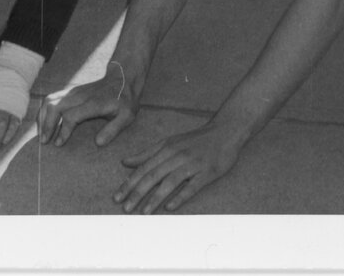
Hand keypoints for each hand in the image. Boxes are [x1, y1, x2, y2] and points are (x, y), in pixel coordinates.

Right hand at [38, 68, 138, 149]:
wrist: (123, 77)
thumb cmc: (125, 99)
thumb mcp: (127, 116)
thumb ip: (113, 130)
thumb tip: (98, 143)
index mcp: (94, 102)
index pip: (72, 115)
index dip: (63, 130)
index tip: (59, 144)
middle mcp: (81, 95)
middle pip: (55, 105)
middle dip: (46, 124)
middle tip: (44, 142)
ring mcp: (74, 91)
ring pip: (51, 99)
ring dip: (42, 116)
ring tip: (42, 134)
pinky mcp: (71, 91)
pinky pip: (52, 98)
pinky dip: (44, 110)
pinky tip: (44, 123)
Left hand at [115, 120, 242, 213]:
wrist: (225, 131)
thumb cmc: (195, 140)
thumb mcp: (170, 142)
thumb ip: (147, 153)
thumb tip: (125, 162)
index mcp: (167, 148)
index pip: (144, 167)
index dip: (130, 182)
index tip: (117, 197)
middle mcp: (177, 155)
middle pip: (154, 175)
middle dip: (137, 192)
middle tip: (125, 207)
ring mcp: (192, 164)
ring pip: (170, 182)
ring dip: (155, 198)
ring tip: (143, 212)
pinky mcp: (206, 172)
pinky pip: (191, 186)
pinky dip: (180, 196)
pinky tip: (170, 207)